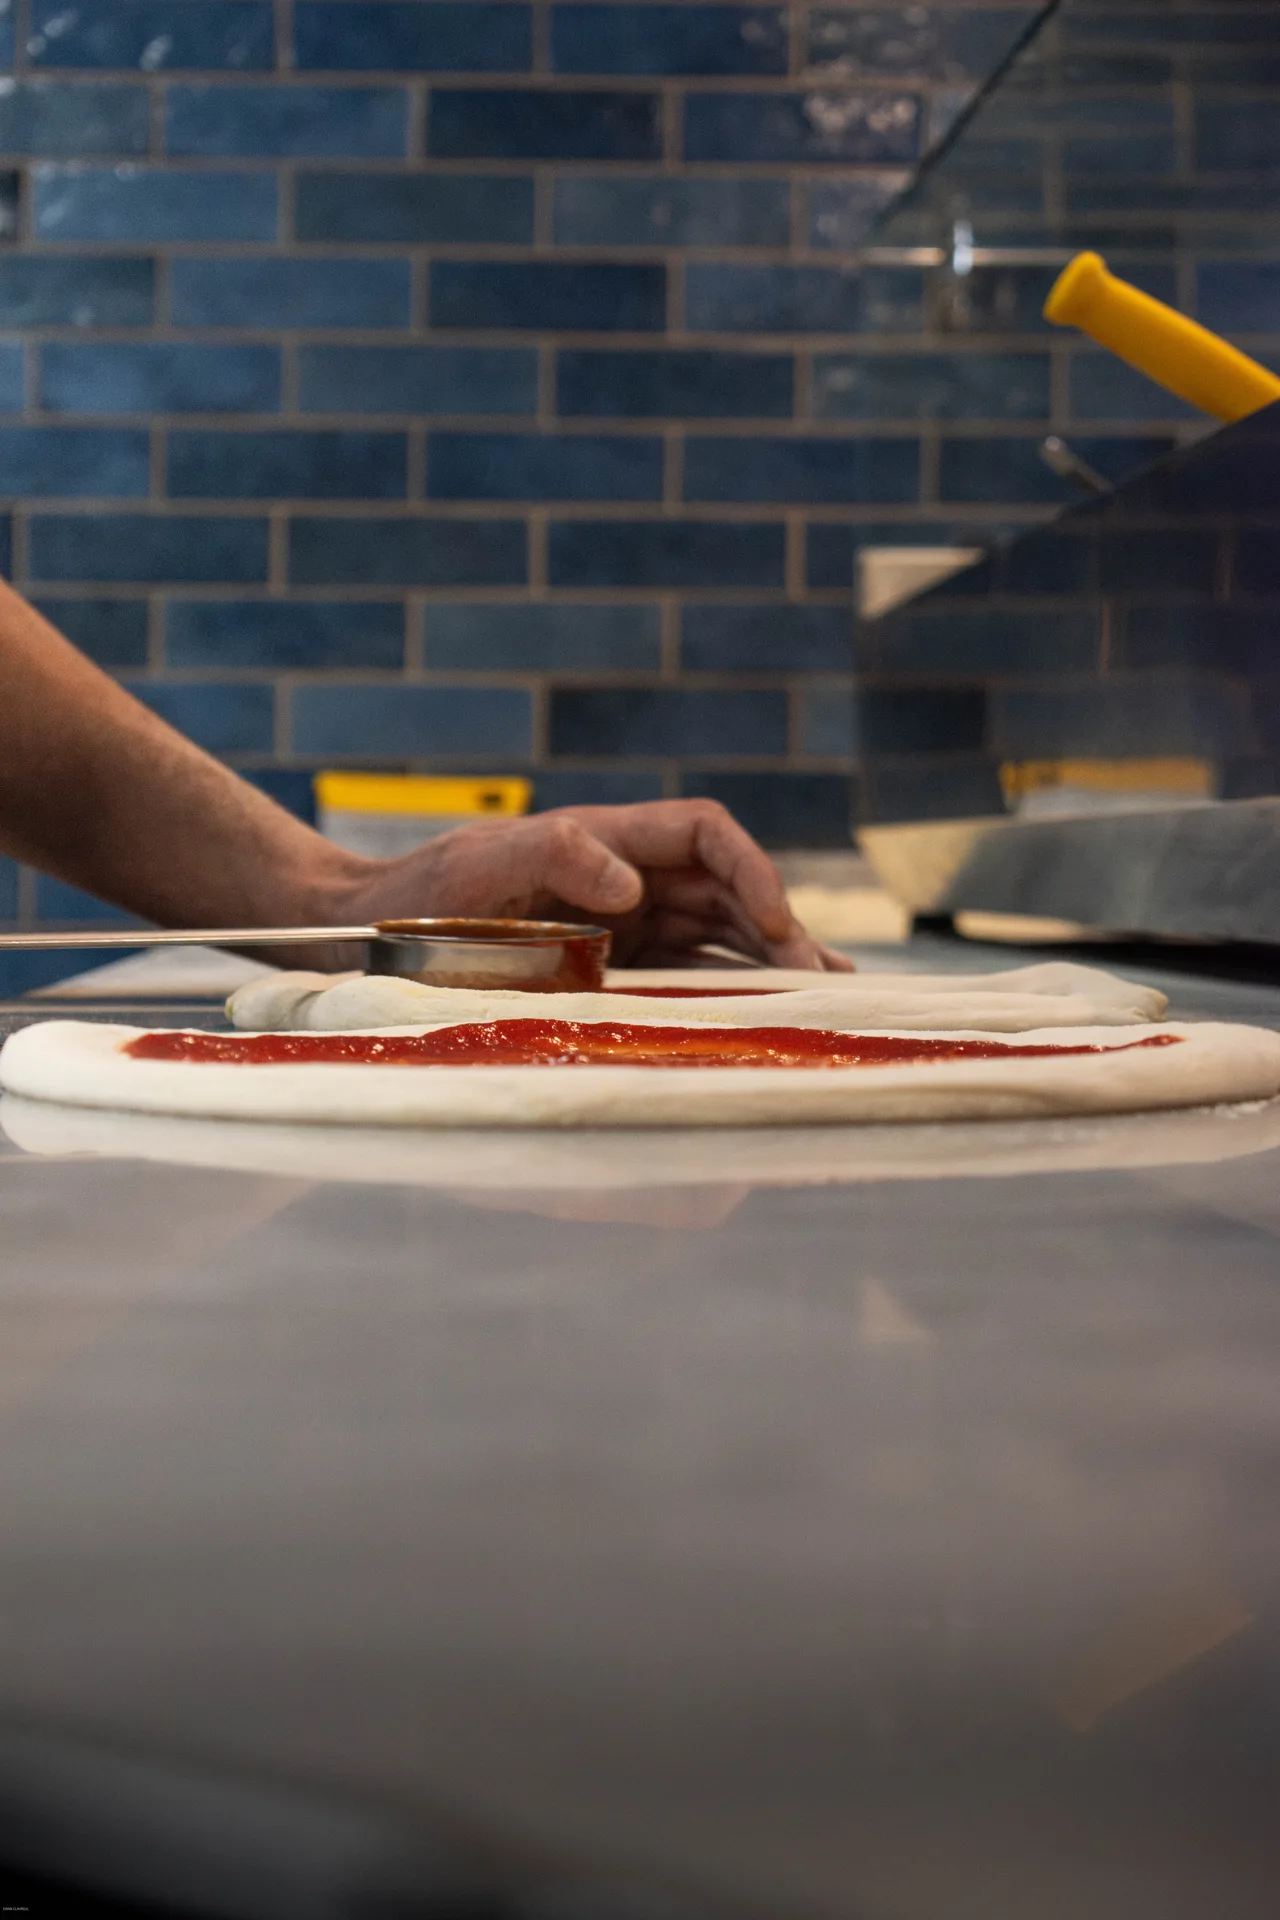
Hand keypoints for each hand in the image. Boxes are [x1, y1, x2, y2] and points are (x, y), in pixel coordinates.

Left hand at [330, 800, 852, 969]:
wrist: (370, 934)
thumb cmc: (422, 895)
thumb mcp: (482, 866)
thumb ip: (556, 857)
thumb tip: (632, 887)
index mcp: (607, 838)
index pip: (705, 835)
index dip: (751, 871)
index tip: (772, 922)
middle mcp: (627, 877)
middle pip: (727, 891)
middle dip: (780, 931)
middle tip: (824, 985)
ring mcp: (624, 925)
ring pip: (717, 937)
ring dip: (769, 965)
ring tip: (826, 1001)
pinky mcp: (612, 968)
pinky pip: (684, 976)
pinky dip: (728, 993)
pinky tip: (766, 1020)